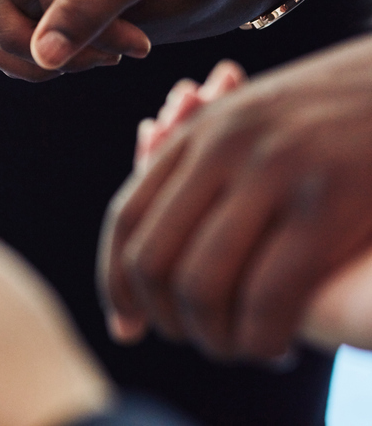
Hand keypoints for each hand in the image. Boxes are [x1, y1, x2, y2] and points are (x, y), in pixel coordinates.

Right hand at [0, 0, 282, 76]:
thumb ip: (90, 6)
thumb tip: (44, 53)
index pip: (47, 5)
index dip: (96, 35)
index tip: (142, 44)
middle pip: (7, 26)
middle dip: (67, 50)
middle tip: (119, 50)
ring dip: (44, 61)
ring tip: (98, 51)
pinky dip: (30, 61)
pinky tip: (78, 51)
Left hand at [100, 37, 371, 360]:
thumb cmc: (349, 113)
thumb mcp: (264, 121)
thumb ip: (212, 169)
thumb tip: (163, 242)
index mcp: (201, 131)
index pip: (128, 216)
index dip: (116, 281)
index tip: (126, 327)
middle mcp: (223, 147)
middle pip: (153, 257)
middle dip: (163, 317)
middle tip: (193, 342)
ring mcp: (273, 171)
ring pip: (200, 282)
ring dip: (212, 337)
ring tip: (237, 350)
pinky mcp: (327, 203)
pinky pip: (267, 294)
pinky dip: (259, 338)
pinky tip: (275, 351)